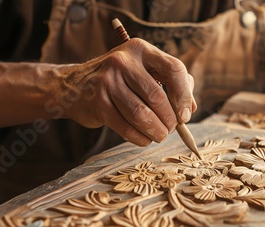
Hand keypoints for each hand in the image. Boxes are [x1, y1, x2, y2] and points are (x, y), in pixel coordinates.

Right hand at [57, 38, 195, 145]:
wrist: (75, 85)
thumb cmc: (120, 80)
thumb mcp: (143, 71)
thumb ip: (170, 84)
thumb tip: (189, 108)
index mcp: (141, 49)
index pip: (173, 69)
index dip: (184, 95)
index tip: (185, 115)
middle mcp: (123, 61)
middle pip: (157, 97)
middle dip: (169, 119)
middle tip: (171, 129)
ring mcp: (108, 81)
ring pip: (141, 114)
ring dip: (156, 131)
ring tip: (160, 135)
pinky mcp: (97, 102)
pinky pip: (125, 127)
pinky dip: (140, 138)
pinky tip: (145, 139)